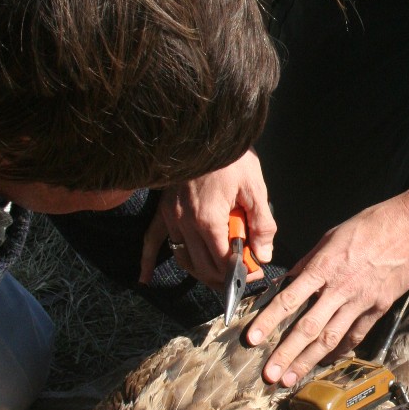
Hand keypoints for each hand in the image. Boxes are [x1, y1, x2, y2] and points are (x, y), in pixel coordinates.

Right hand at [140, 150, 275, 288]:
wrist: (208, 130)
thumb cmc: (232, 158)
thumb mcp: (255, 189)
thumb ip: (261, 225)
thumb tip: (264, 255)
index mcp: (208, 219)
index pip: (222, 260)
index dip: (240, 273)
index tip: (254, 274)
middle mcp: (185, 221)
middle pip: (202, 264)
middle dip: (223, 277)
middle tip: (243, 278)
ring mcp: (171, 216)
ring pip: (183, 257)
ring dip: (199, 273)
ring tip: (218, 279)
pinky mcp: (164, 208)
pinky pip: (152, 239)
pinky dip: (147, 261)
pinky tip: (144, 279)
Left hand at [245, 191, 408, 385]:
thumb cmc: (371, 225)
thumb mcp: (332, 236)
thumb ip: (309, 262)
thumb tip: (289, 281)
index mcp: (323, 267)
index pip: (288, 299)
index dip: (268, 322)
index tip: (252, 339)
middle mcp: (340, 287)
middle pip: (308, 327)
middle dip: (286, 353)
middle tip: (270, 374)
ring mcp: (361, 300)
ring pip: (331, 337)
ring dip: (309, 360)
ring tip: (292, 378)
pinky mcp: (379, 307)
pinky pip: (356, 334)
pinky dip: (341, 350)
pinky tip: (327, 361)